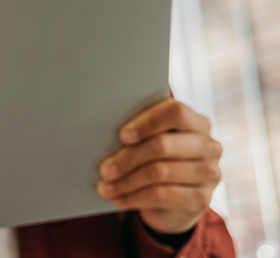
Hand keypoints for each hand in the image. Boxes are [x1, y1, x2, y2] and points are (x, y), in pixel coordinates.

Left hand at [96, 98, 222, 233]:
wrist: (175, 199)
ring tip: (104, 187)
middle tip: (103, 169)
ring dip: (126, 181)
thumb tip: (102, 131)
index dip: (147, 123)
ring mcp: (209, 173)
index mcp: (197, 122)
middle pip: (164, 145)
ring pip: (160, 172)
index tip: (122, 136)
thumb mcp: (150, 141)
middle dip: (128, 158)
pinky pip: (163, 196)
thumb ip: (139, 131)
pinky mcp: (202, 199)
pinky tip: (118, 198)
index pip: (176, 112)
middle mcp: (209, 146)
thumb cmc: (156, 159)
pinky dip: (135, 197)